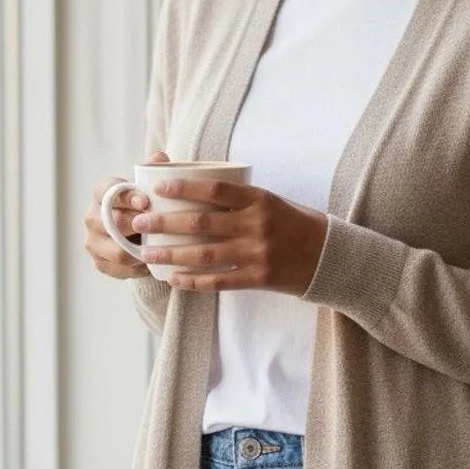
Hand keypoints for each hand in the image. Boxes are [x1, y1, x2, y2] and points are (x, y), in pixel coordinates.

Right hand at [84, 151, 169, 279]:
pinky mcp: (99, 263)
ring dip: (140, 251)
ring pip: (117, 251)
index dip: (125, 197)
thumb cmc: (146, 203)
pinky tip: (153, 264)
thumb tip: (160, 158)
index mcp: (101, 193)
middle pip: (112, 223)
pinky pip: (119, 269)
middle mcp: (91, 216)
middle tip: (159, 228)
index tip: (145, 201)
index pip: (107, 191)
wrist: (138, 232)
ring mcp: (92, 242)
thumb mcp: (150, 185)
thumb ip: (155, 170)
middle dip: (137, 225)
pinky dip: (138, 268)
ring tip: (161, 248)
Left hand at [130, 177, 328, 296]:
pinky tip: (174, 280)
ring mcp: (256, 253)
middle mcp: (256, 225)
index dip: (183, 187)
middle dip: (165, 223)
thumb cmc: (296, 224)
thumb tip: (196, 194)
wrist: (329, 255)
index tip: (158, 187)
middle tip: (140, 223)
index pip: (214, 190)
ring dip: (171, 255)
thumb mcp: (271, 202)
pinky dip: (194, 281)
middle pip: (200, 223)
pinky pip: (219, 281)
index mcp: (258, 199)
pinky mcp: (258, 278)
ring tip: (148, 253)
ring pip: (204, 254)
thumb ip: (239, 200)